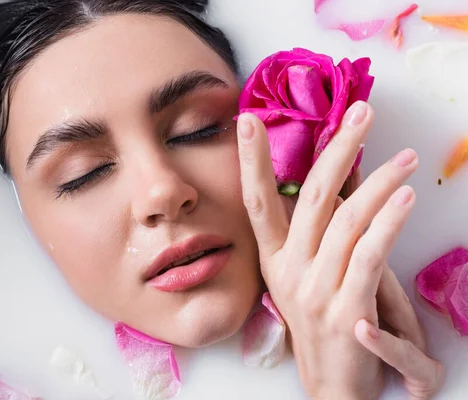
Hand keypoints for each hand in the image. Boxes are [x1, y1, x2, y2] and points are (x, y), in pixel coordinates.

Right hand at [236, 101, 442, 398]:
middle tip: (361, 113)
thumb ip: (318, 230)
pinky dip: (387, 223)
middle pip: (309, 199)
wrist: (331, 381)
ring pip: (344, 222)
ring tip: (404, 157)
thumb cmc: (321, 317)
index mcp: (273, 258)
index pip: (256, 201)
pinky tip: (404, 198)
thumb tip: (339, 179)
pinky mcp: (345, 312)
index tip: (248, 118)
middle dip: (336, 150)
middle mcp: (288, 270)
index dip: (251, 160)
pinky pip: (367, 257)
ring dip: (377, 183)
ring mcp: (314, 291)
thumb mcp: (307, 272)